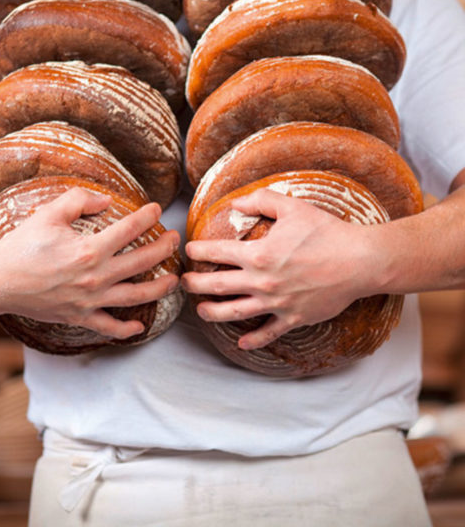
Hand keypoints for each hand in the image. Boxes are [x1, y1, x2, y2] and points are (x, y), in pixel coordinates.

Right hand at [0, 188, 179, 338]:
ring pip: (137, 296)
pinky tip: (139, 326)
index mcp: (89, 249)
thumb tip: (107, 200)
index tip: (157, 209)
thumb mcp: (48, 214)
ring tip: (174, 279)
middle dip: (164, 248)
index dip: (148, 216)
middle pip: (143, 261)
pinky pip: (109, 327)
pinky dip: (126, 329)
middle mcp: (95, 277)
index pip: (130, 229)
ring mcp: (90, 300)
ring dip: (160, 287)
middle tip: (174, 239)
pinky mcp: (80, 317)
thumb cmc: (21, 245)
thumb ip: (79, 200)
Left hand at [182, 189, 377, 349]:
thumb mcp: (292, 207)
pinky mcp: (292, 318)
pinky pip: (267, 333)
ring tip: (201, 310)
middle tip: (184, 283)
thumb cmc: (327, 232)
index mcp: (258, 254)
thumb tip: (235, 203)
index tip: (189, 250)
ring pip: (233, 313)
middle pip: (216, 286)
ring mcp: (276, 303)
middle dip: (194, 284)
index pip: (217, 252)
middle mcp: (261, 281)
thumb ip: (261, 201)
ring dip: (212, 312)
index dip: (198, 250)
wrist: (360, 262)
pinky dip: (253, 340)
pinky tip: (241, 343)